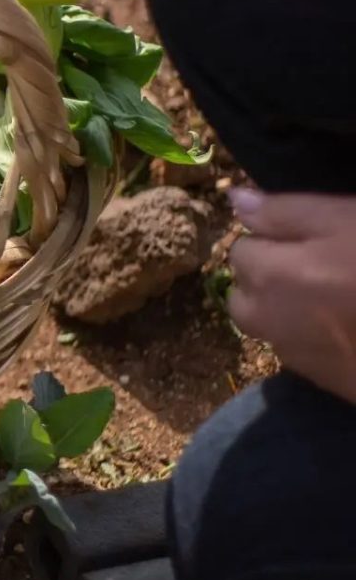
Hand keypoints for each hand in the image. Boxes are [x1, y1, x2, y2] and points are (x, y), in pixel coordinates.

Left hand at [228, 188, 355, 403]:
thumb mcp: (344, 220)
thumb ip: (284, 212)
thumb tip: (234, 199)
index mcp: (269, 275)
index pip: (241, 250)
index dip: (272, 239)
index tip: (309, 238)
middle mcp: (269, 319)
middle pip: (244, 294)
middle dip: (267, 279)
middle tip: (318, 266)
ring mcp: (296, 355)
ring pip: (268, 326)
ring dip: (284, 310)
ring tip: (334, 296)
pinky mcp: (324, 381)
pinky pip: (299, 351)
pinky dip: (311, 337)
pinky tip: (349, 326)